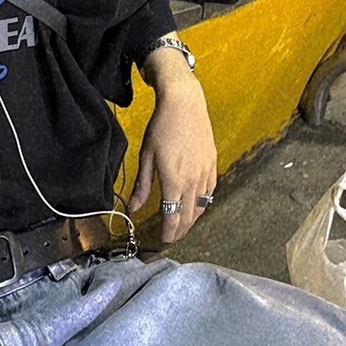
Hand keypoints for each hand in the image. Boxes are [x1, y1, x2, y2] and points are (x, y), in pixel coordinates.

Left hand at [130, 55, 218, 243]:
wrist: (185, 105)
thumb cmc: (162, 128)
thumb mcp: (146, 156)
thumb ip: (142, 185)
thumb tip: (133, 208)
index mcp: (174, 181)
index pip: (172, 216)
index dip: (168, 232)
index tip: (163, 240)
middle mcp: (192, 181)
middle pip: (188, 216)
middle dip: (180, 230)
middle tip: (172, 238)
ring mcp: (205, 173)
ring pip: (202, 206)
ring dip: (192, 219)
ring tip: (183, 226)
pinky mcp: (212, 164)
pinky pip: (210, 192)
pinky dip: (204, 203)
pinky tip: (198, 206)